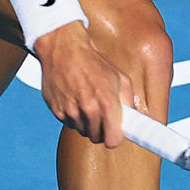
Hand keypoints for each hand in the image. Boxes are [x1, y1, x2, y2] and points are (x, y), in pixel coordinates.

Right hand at [32, 23, 134, 147]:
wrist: (64, 49)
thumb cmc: (93, 62)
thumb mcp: (120, 77)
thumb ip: (129, 101)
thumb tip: (133, 118)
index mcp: (107, 103)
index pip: (112, 140)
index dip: (114, 138)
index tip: (115, 135)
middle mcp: (88, 109)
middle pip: (96, 137)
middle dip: (101, 129)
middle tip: (101, 115)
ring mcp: (70, 110)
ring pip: (82, 130)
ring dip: (86, 122)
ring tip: (86, 102)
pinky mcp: (56, 110)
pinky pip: (68, 122)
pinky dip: (72, 115)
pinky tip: (74, 99)